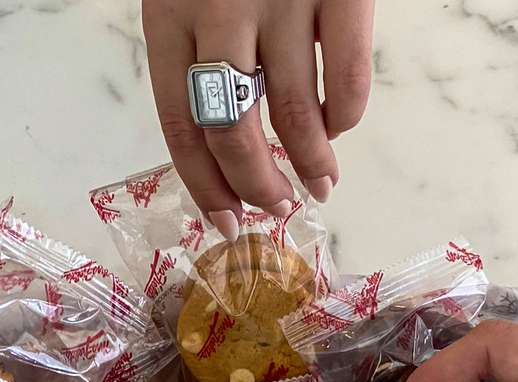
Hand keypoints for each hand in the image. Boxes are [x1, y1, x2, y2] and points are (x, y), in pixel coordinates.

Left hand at [143, 0, 373, 238]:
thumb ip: (197, 50)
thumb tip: (225, 141)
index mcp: (170, 17)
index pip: (181, 125)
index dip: (206, 186)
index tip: (227, 222)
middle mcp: (221, 11)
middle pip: (232, 131)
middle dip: (258, 185)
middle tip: (278, 205)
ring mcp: (283, 1)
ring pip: (293, 111)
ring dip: (310, 161)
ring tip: (321, 182)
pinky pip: (347, 75)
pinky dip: (345, 115)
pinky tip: (339, 125)